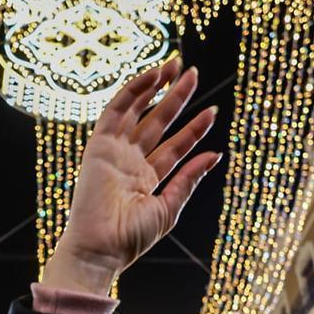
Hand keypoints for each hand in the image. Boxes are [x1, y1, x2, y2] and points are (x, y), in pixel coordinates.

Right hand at [41, 58, 221, 295]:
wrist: (101, 248)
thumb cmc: (131, 238)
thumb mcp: (169, 207)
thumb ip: (189, 179)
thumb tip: (215, 154)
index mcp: (147, 179)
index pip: (175, 147)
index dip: (194, 128)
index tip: (213, 111)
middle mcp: (130, 162)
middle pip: (158, 122)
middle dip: (176, 98)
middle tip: (192, 72)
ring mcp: (114, 152)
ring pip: (137, 110)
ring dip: (155, 87)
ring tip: (176, 65)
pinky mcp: (99, 145)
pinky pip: (116, 110)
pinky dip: (133, 91)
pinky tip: (153, 75)